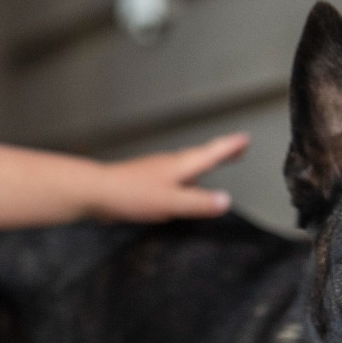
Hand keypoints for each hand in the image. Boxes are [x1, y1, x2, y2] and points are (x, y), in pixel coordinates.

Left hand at [90, 133, 249, 221]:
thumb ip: (198, 203)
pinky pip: (172, 177)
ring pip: (186, 166)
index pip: (211, 154)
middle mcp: (170, 164)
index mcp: (179, 167)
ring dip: (203, 164)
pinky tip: (180, 188)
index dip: (230, 148)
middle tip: (237, 149)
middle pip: (201, 156)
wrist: (95, 191)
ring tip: (214, 165)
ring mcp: (156, 170)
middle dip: (221, 152)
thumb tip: (226, 201)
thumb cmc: (129, 194)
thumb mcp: (170, 203)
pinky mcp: (145, 180)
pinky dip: (185, 178)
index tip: (246, 139)